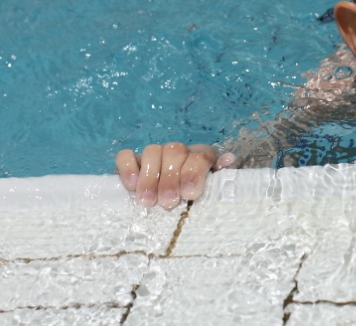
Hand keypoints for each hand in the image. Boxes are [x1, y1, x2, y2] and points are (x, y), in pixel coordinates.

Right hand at [115, 143, 237, 207]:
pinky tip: (131, 186)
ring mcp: (155, 155)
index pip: (199, 156)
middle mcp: (178, 151)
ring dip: (149, 177)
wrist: (174, 203)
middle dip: (170, 179)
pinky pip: (125, 156)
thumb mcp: (214, 191)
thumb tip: (229, 160)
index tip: (189, 194)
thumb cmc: (198, 199)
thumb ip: (223, 178)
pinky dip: (127, 168)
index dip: (194, 173)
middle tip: (167, 203)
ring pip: (151, 151)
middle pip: (174, 151)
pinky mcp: (134, 162)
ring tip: (148, 201)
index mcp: (202, 157)